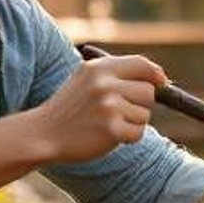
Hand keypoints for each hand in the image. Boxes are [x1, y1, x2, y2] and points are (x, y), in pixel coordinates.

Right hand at [34, 54, 161, 160]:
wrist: (43, 133)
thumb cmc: (70, 107)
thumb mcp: (87, 79)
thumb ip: (118, 74)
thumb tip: (161, 78)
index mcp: (99, 68)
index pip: (141, 65)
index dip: (155, 74)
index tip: (161, 82)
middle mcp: (105, 84)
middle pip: (148, 92)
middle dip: (140, 103)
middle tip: (118, 111)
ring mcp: (108, 107)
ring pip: (145, 115)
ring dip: (132, 122)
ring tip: (106, 123)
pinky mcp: (111, 130)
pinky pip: (138, 133)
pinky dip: (127, 138)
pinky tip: (107, 135)